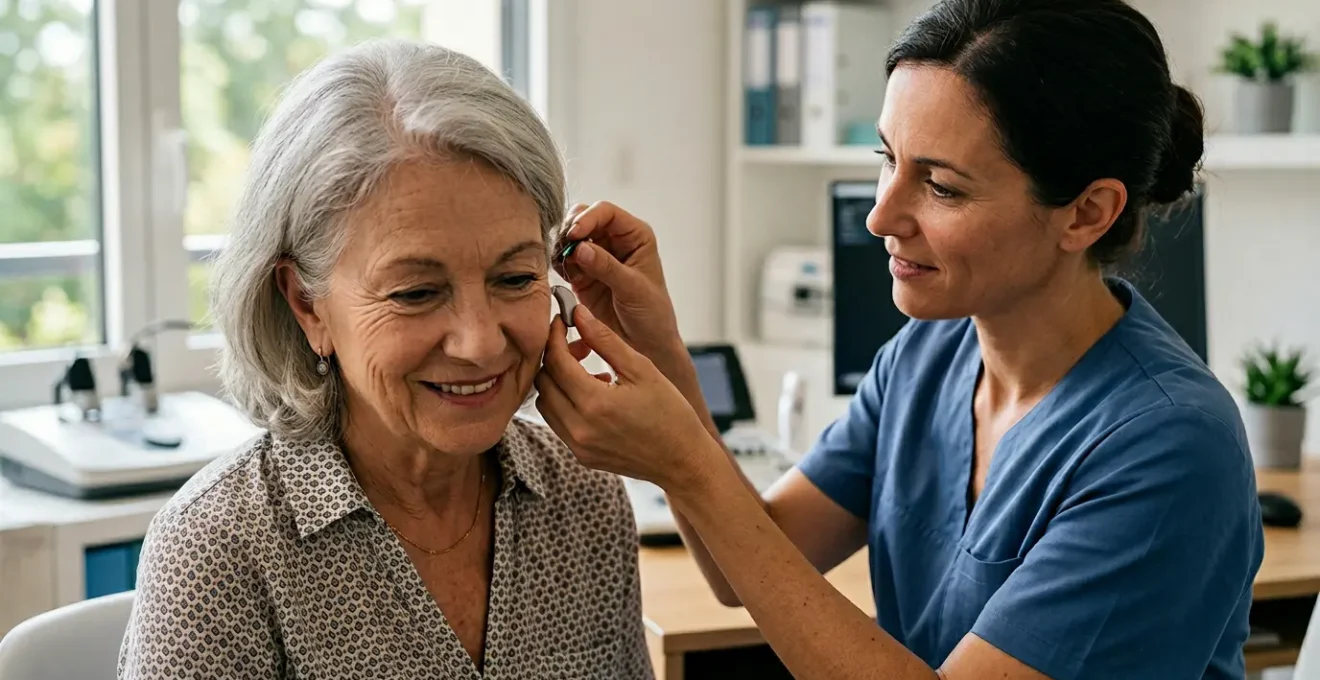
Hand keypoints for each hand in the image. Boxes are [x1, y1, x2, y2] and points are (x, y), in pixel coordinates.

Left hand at [535, 303, 721, 490]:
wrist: (683, 461)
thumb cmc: (670, 413)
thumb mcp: (642, 369)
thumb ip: (605, 340)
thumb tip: (579, 314)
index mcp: (595, 403)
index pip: (556, 360)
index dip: (554, 336)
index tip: (561, 322)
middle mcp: (579, 427)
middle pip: (543, 381)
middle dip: (555, 357)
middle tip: (580, 346)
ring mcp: (578, 445)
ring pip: (545, 403)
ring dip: (558, 381)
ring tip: (590, 371)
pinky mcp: (581, 455)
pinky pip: (558, 422)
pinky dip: (566, 403)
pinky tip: (595, 395)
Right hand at [554, 202, 682, 364]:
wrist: (646, 345)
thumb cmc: (652, 315)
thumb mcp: (633, 289)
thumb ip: (607, 267)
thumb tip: (580, 248)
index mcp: (635, 236)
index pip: (606, 212)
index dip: (587, 218)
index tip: (574, 235)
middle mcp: (615, 241)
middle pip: (583, 218)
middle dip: (570, 231)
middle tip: (564, 251)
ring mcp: (597, 256)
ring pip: (569, 237)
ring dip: (561, 247)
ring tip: (563, 265)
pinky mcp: (583, 273)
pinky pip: (563, 259)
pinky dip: (558, 263)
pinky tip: (563, 275)